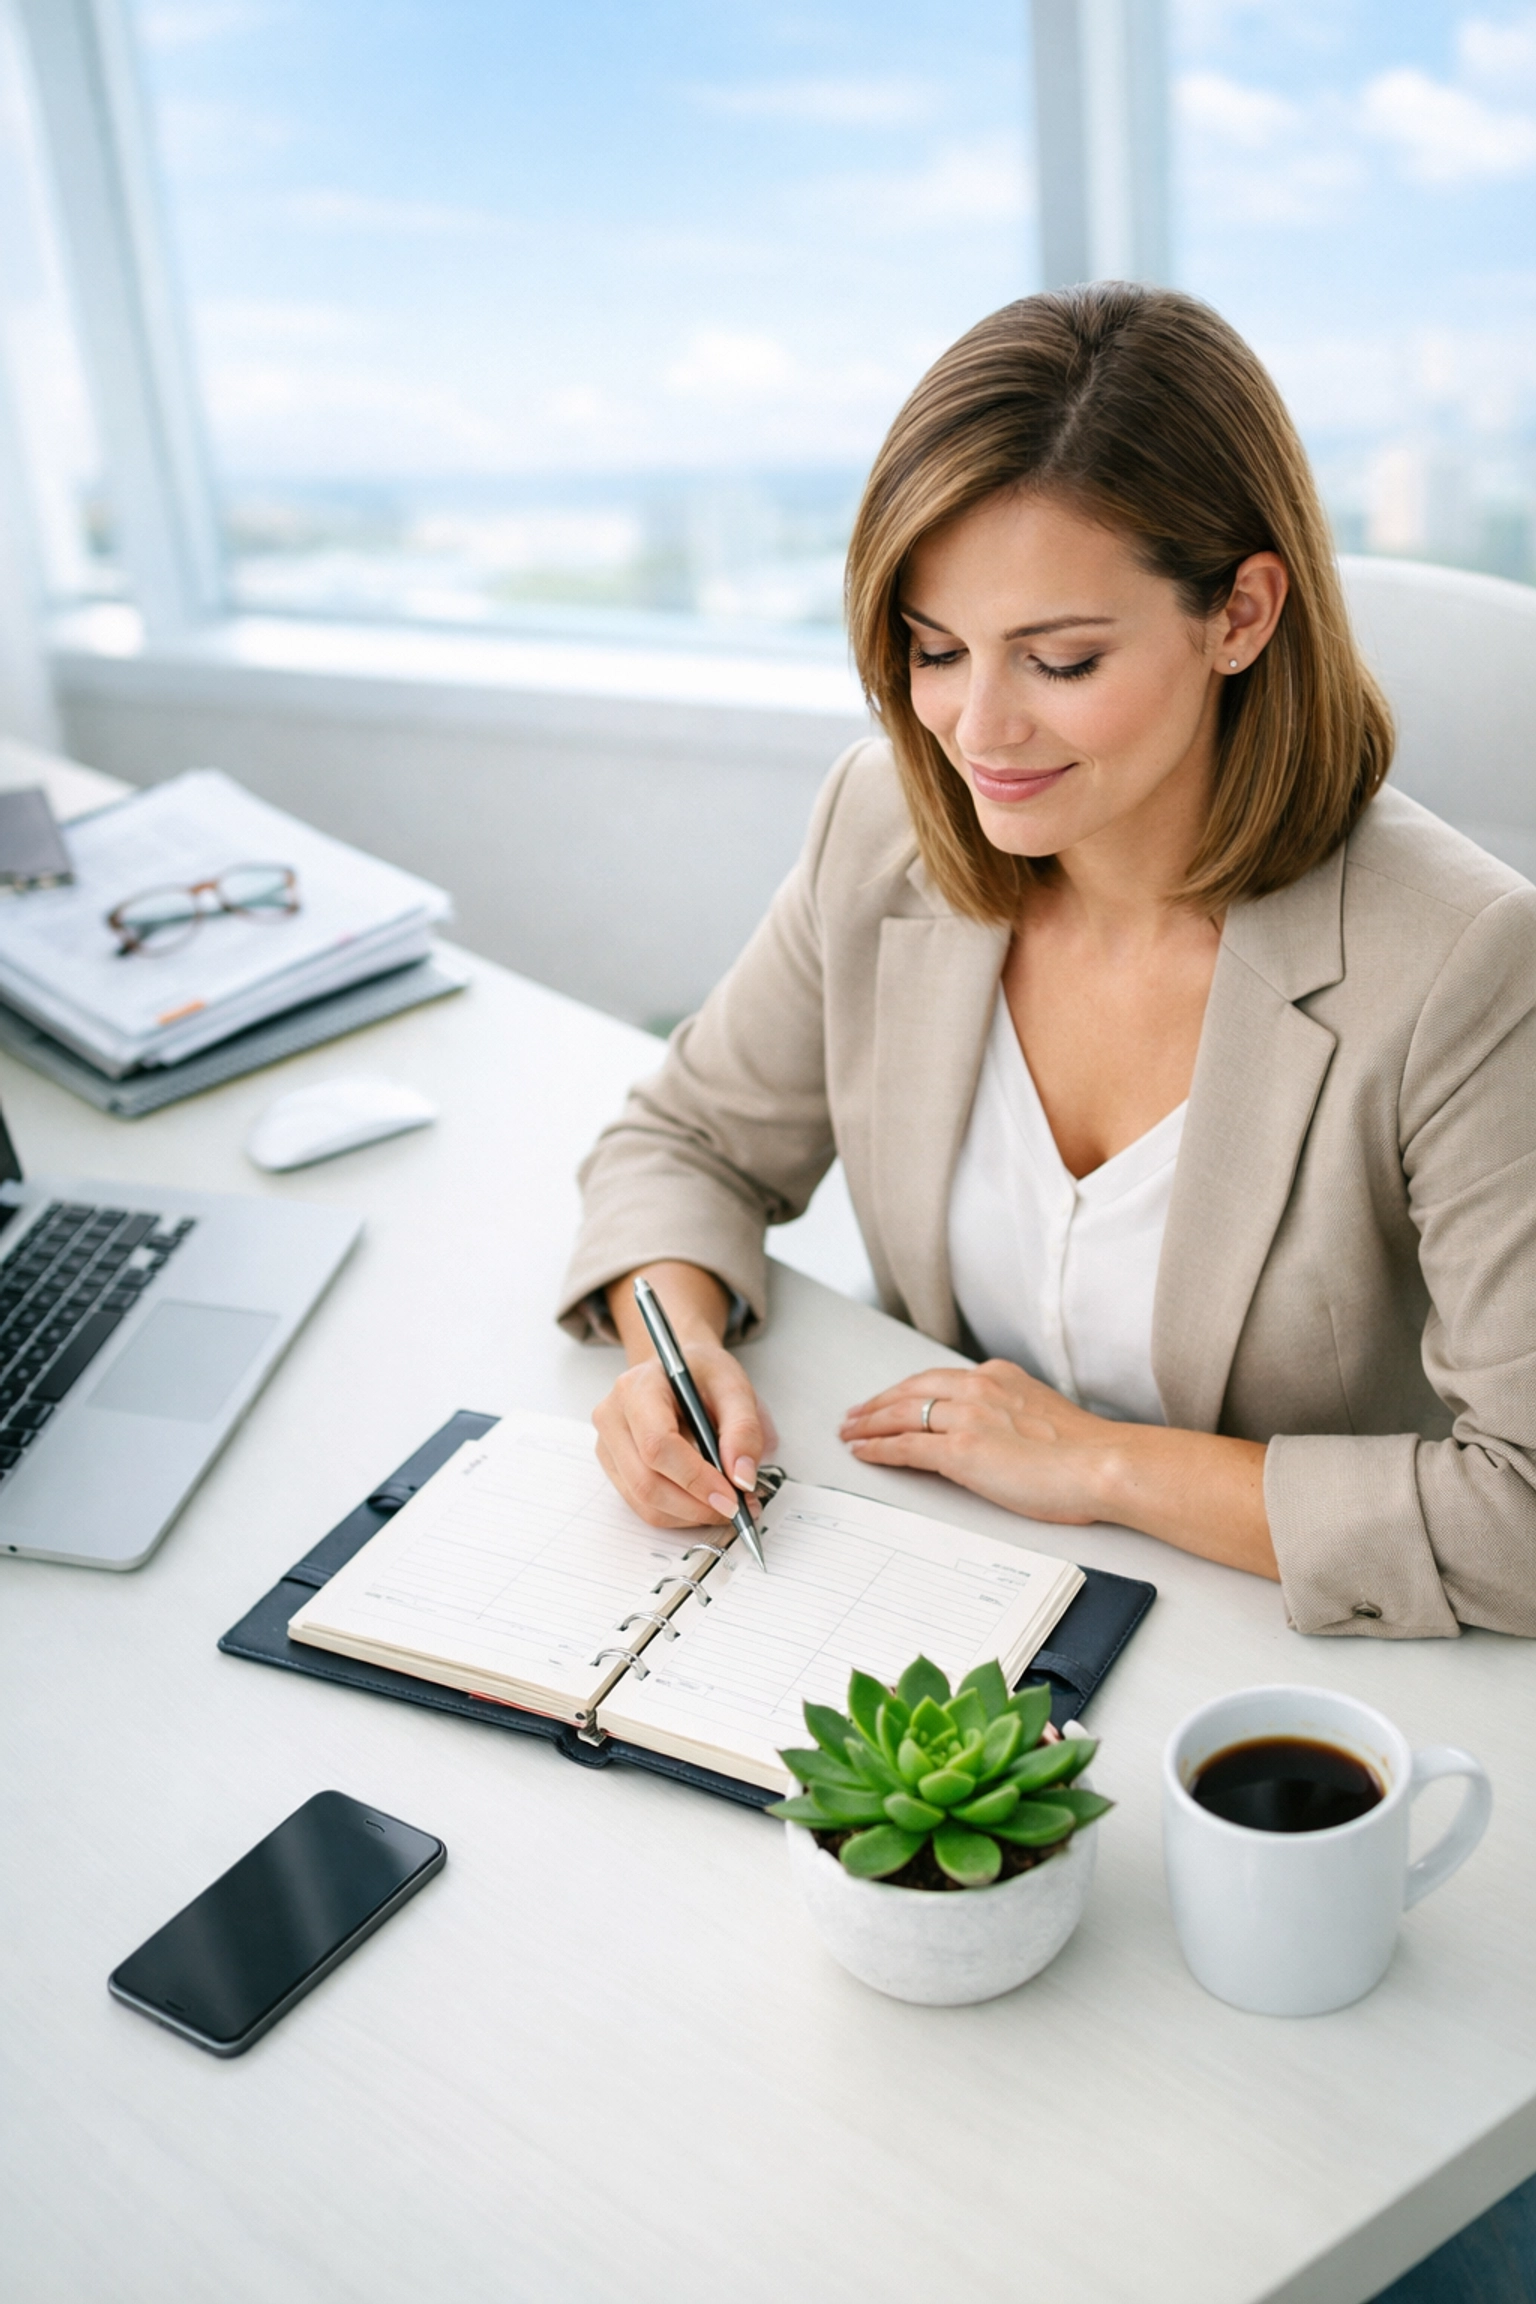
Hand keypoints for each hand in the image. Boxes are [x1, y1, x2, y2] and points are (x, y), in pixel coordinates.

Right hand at [594, 1333, 773, 1530]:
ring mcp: (607, 1444)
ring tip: (724, 1506)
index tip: (732, 1497)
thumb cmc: (702, 1375)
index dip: (695, 1478)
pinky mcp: (613, 1466)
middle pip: (646, 1481)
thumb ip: (744, 1430)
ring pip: (643, 1501)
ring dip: (689, 1515)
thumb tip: (743, 1479)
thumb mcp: (734, 1387)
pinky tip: (703, 1502)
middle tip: (736, 1509)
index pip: (657, 1444)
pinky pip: (642, 1506)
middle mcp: (612, 1416)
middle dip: (695, 1505)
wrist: (678, 1370)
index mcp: (638, 1387)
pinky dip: (678, 1514)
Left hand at [840, 1359, 1114, 1525]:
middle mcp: (979, 1389)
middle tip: (855, 1414)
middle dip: (877, 1402)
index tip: (890, 1398)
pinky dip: (878, 1448)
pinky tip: (864, 1452)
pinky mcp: (961, 1451)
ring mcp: (967, 1418)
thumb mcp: (1043, 1414)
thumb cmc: (1087, 1452)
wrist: (1104, 1464)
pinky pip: (905, 1447)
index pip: (938, 1380)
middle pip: (910, 1390)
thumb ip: (1013, 1414)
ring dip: (868, 1424)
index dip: (907, 1390)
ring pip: (901, 1414)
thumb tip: (999, 1432)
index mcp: (999, 1378)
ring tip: (849, 1432)